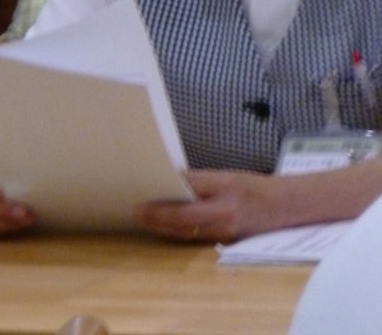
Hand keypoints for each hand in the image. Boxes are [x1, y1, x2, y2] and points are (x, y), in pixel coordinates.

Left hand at [134, 169, 277, 242]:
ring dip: (164, 227)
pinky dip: (179, 231)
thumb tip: (168, 179)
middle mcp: (224, 221)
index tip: (139, 204)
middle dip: (157, 219)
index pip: (185, 204)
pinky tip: (164, 224)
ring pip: (188, 233)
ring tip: (144, 218)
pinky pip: (197, 237)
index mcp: (224, 199)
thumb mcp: (225, 177)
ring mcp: (225, 235)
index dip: (160, 207)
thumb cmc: (252, 186)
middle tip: (135, 213)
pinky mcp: (226, 243)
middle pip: (182, 223)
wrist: (285, 206)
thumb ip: (197, 181)